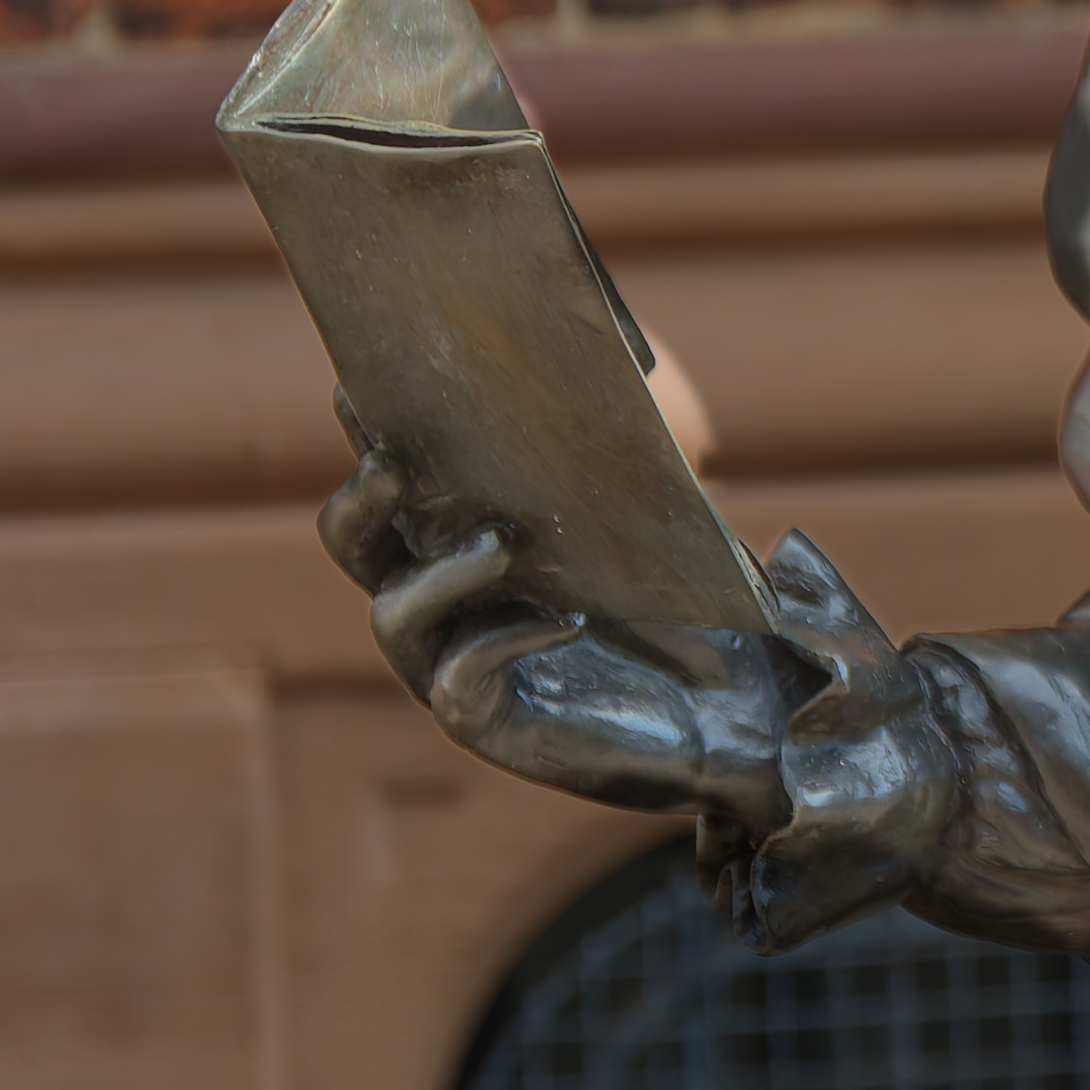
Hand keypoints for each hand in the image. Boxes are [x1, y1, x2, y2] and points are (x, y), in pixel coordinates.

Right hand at [314, 412, 796, 830]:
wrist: (732, 708)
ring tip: (498, 541)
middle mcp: (441, 603)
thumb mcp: (645, 518)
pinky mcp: (489, 724)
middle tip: (394, 462)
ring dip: (439, 572)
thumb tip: (616, 364)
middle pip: (357, 548)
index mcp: (459, 542)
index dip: (367, 437)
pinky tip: (569, 617)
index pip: (396, 485)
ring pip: (396, 616)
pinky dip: (508, 639)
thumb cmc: (681, 602)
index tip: (357, 386)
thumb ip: (610, 457)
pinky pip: (459, 684)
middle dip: (362, 502)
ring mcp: (453, 667)